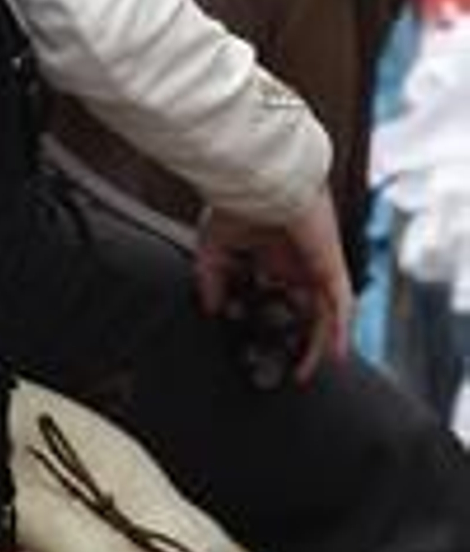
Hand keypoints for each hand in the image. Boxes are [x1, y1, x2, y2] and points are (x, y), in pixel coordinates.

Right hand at [196, 188, 352, 384]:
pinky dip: (339, 331)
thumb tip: (210, 309)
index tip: (255, 347)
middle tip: (284, 369)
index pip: (276, 298)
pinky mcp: (330, 265)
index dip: (268, 325)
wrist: (257, 179)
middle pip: (303, 312)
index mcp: (272, 257)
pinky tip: (334, 356)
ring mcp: (316, 265)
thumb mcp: (214, 246)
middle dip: (295, 342)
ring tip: (304, 372)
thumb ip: (210, 278)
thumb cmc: (236, 201)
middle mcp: (297, 263)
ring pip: (323, 314)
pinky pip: (340, 304)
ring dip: (317, 345)